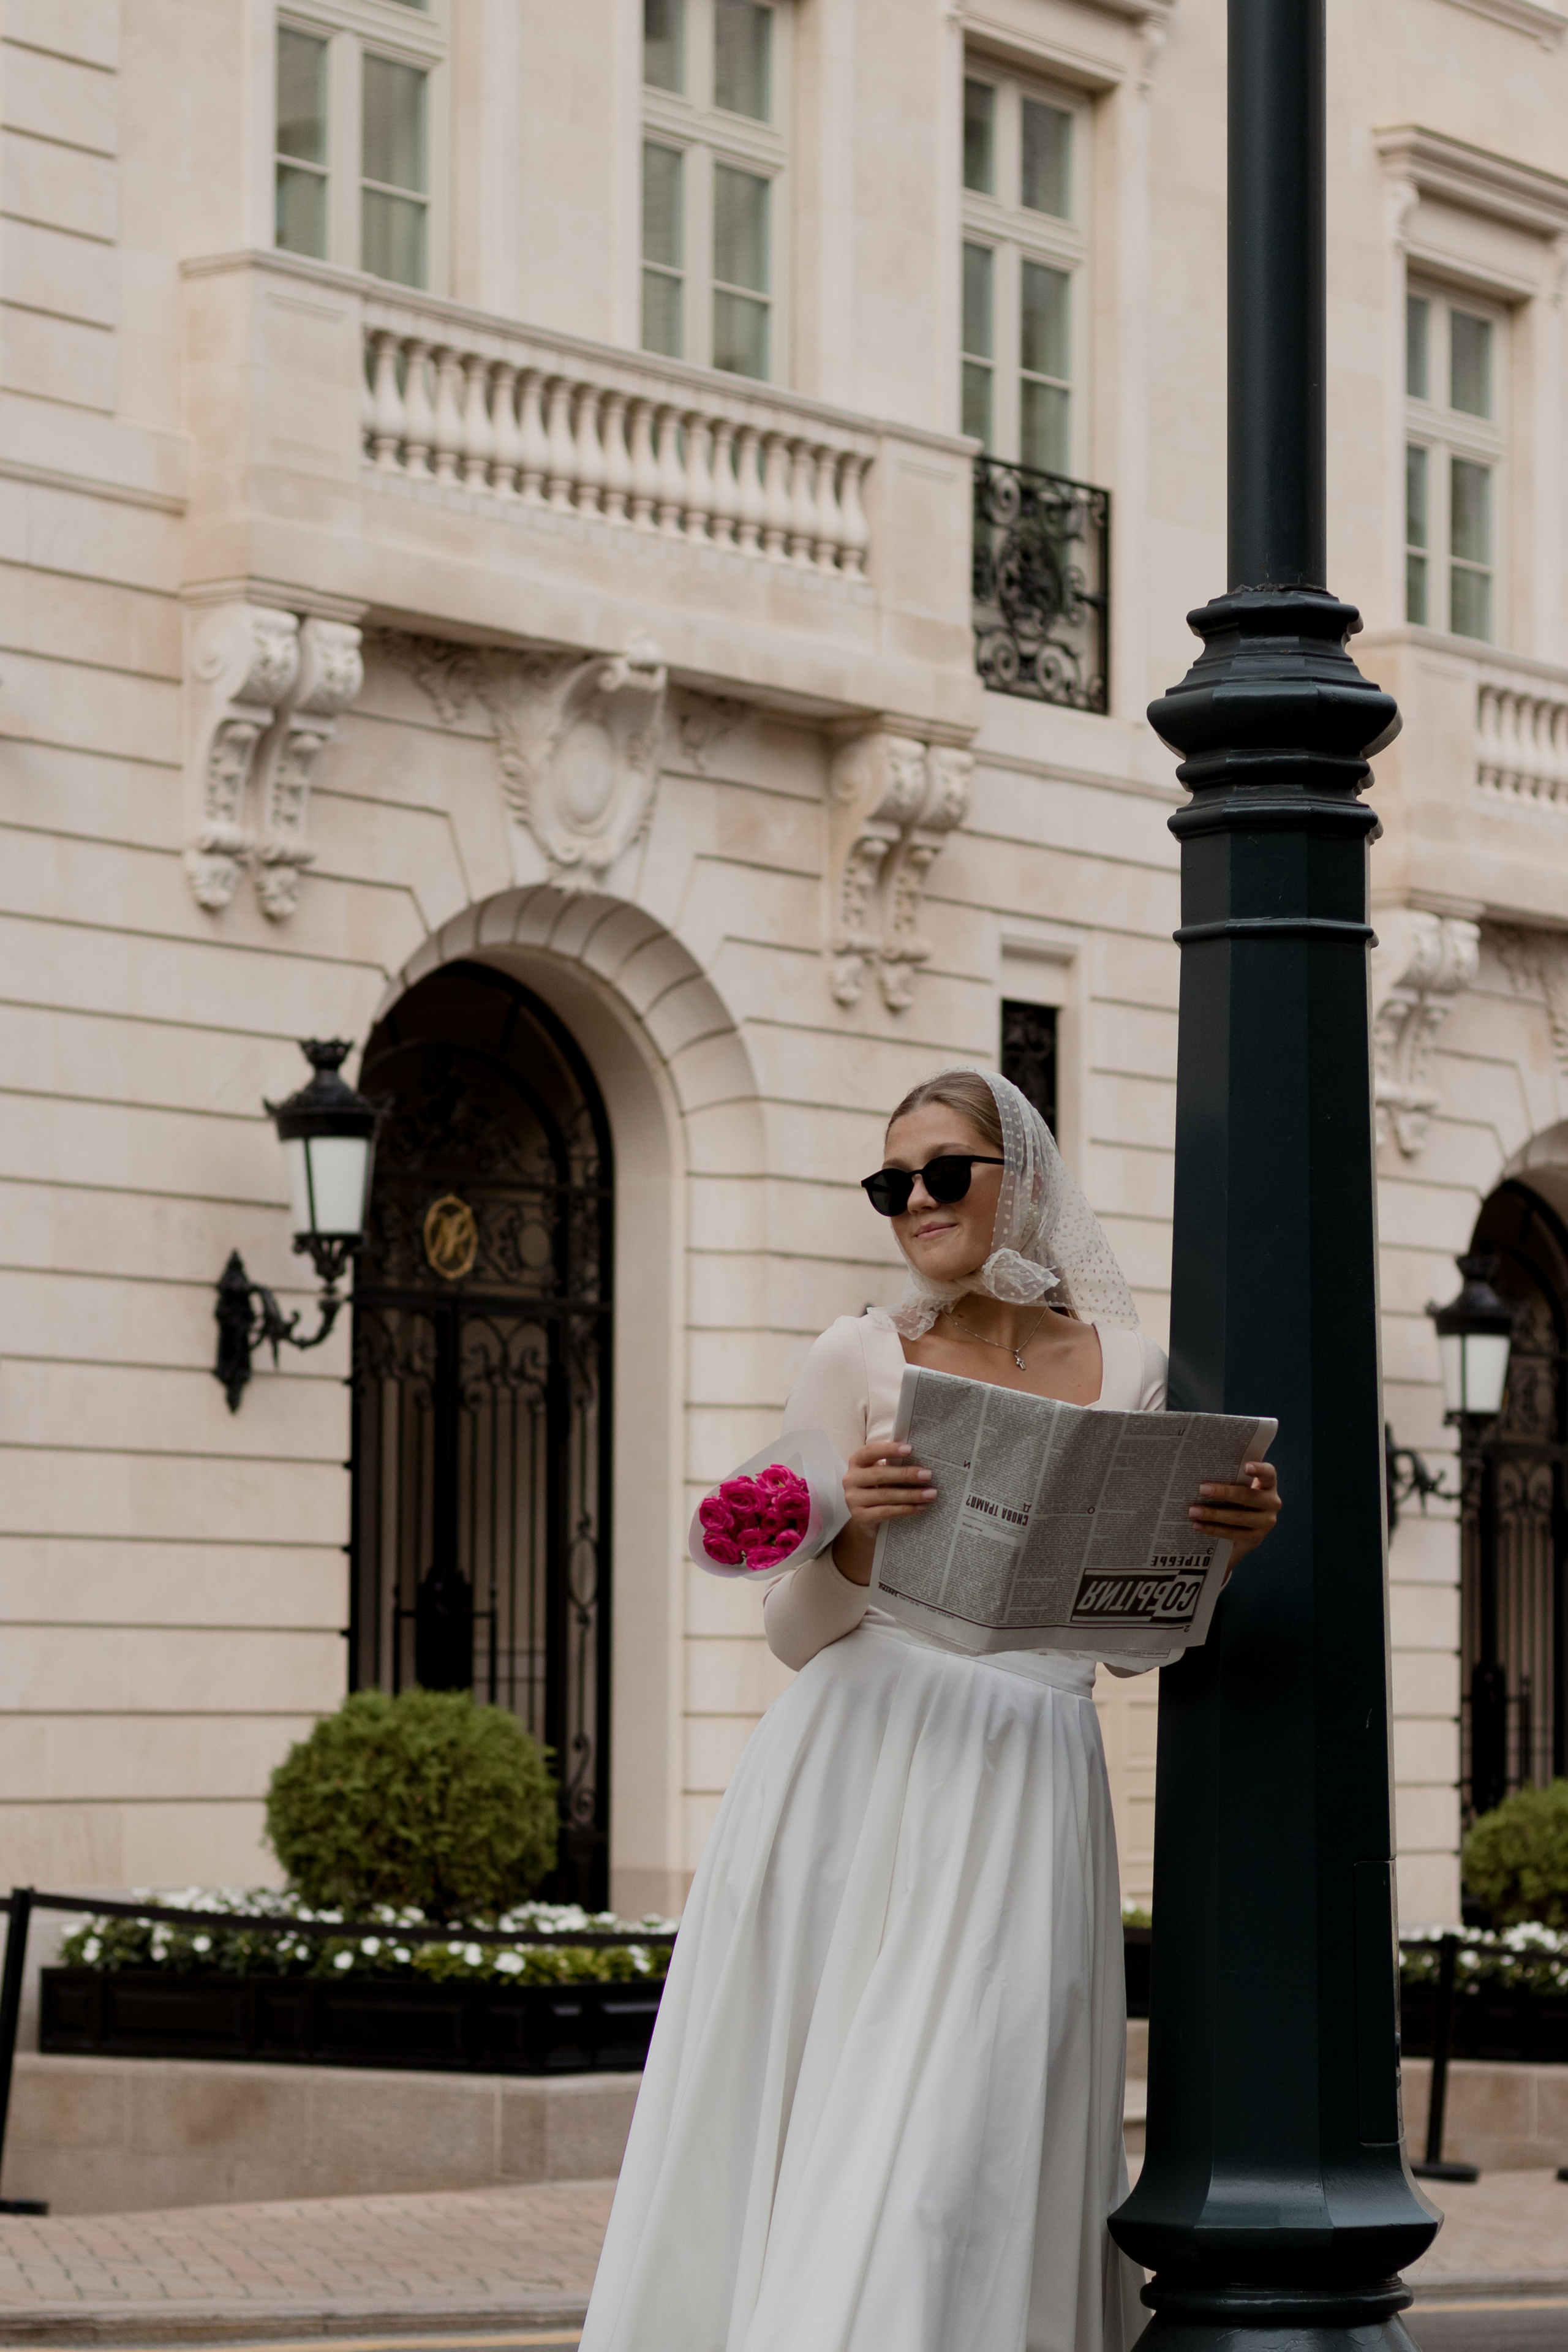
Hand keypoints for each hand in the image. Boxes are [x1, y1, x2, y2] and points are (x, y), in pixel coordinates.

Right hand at [833, 1441, 935, 1585]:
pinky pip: (885, 1512)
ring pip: (885, 1495)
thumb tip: (922, 1462)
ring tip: (930, 1494)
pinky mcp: (859, 1517)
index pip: (871, 1451)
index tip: (910, 1449)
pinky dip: (905, 1509)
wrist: (867, 1517)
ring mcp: (852, 1499)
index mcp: (856, 1462)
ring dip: (911, 1494)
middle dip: (906, 1474)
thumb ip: (894, 1465)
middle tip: (927, 1475)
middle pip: (880, 1474)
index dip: (889, 1449)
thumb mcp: (883, 1473)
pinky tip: (920, 1507)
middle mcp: (850, 1479)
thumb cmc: (879, 1488)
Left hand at [1189, 1461, 1280, 1576]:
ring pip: (1238, 1516)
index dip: (1259, 1469)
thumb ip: (1228, 1479)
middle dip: (1224, 1492)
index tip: (1245, 1467)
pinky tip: (1198, 1525)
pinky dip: (1213, 1529)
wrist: (1241, 1533)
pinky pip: (1232, 1533)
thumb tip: (1199, 1472)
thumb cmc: (1236, 1502)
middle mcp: (1271, 1503)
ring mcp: (1266, 1522)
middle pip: (1248, 1496)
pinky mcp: (1255, 1539)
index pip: (1268, 1473)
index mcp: (1268, 1485)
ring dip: (1213, 1514)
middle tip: (1202, 1489)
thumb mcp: (1237, 1489)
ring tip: (1193, 1511)